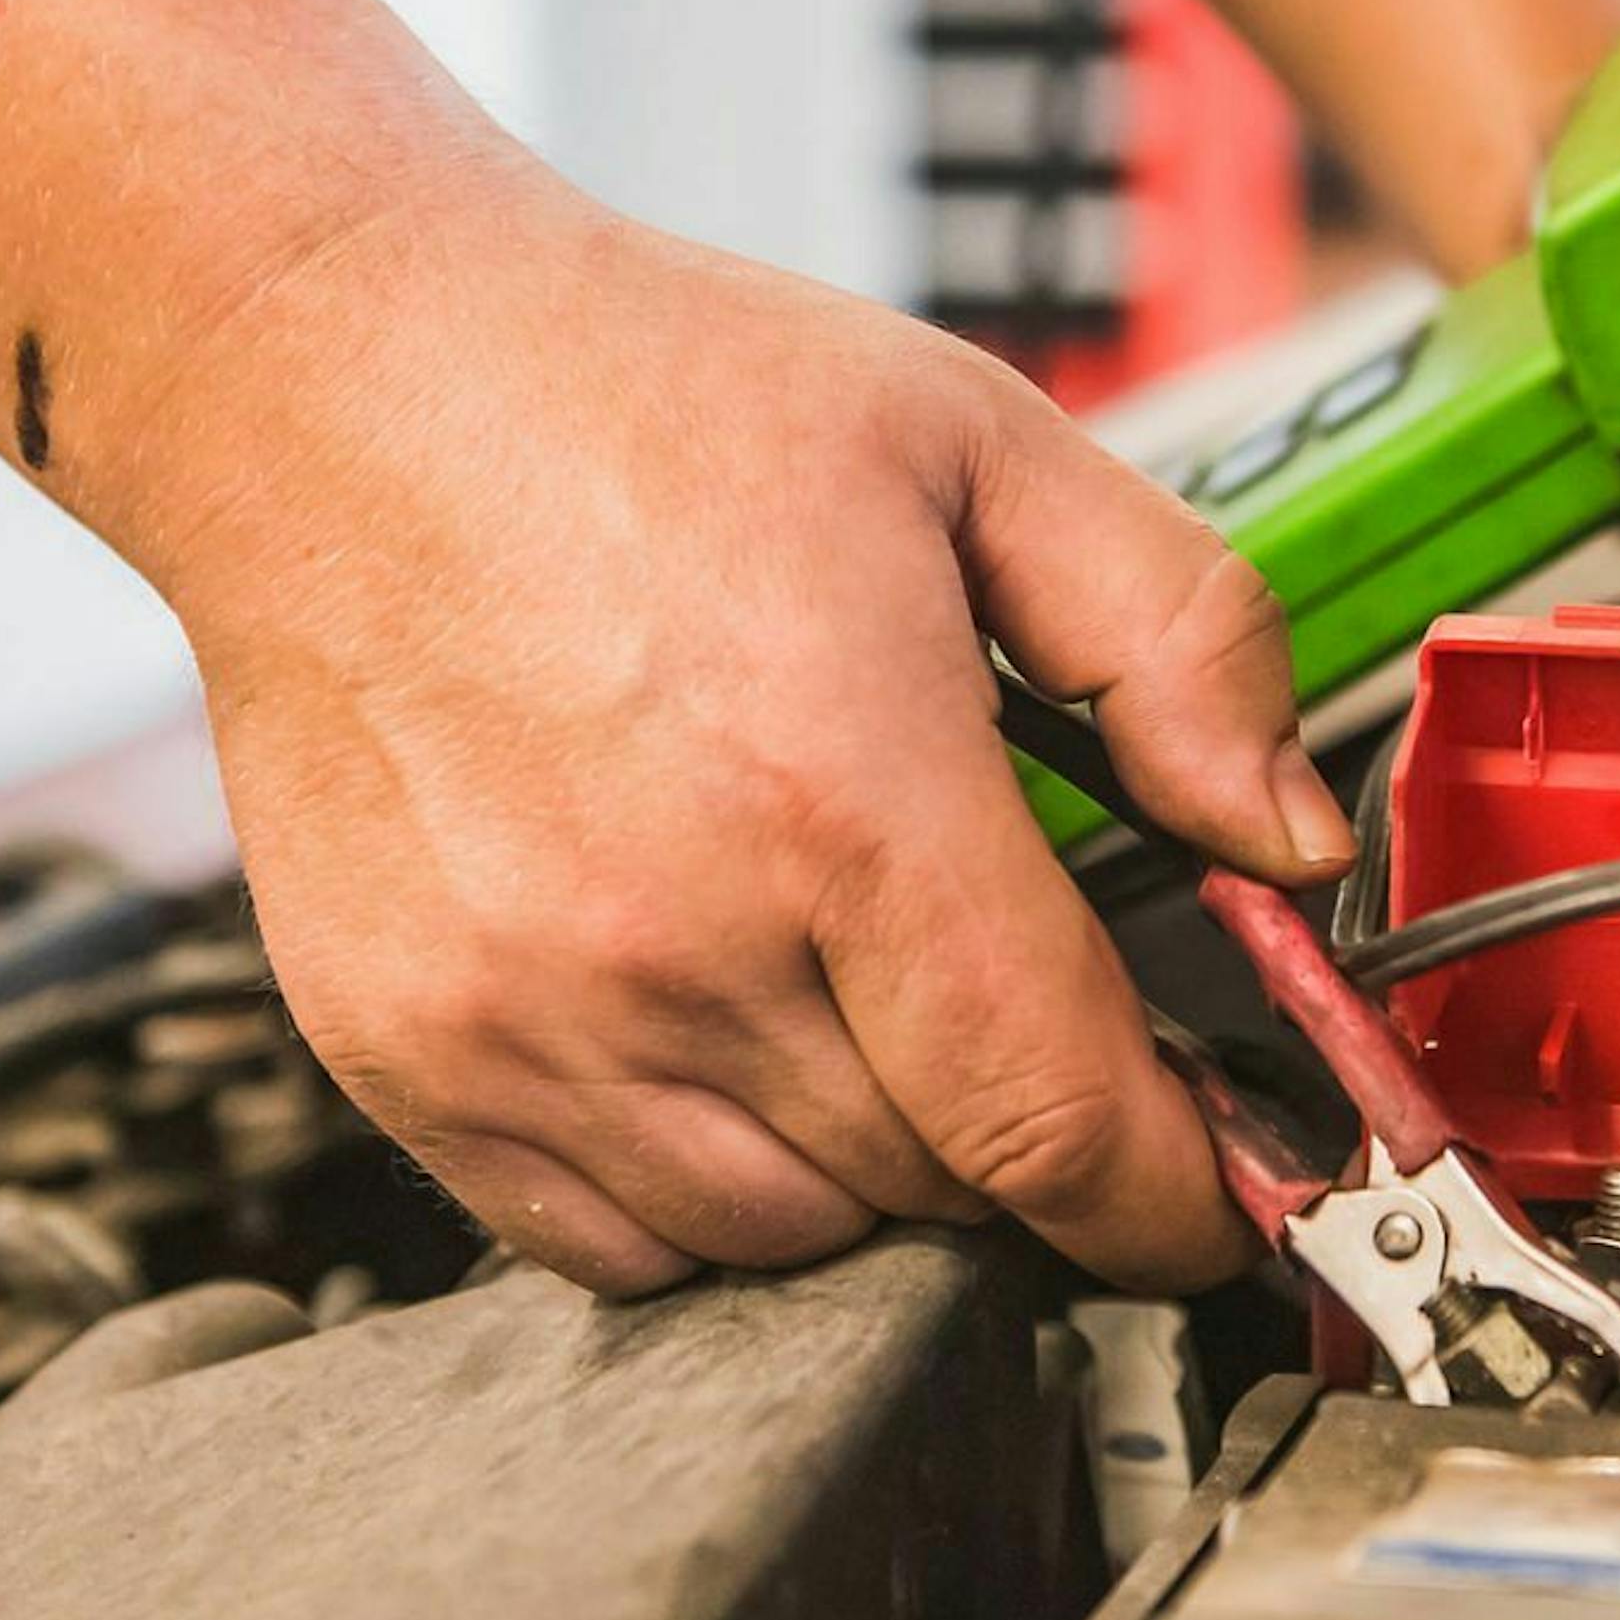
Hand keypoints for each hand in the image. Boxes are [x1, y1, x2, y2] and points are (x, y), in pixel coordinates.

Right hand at [131, 175, 1357, 1296]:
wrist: (328, 375)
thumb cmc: (639, 392)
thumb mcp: (978, 444)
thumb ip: (1181, 640)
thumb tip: (1290, 840)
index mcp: (843, 797)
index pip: (1058, 1124)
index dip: (1171, 1198)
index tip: (1209, 1196)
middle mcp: (674, 942)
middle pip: (940, 1188)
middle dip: (1023, 1129)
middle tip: (1014, 1001)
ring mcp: (520, 1019)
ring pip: (786, 1236)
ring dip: (867, 1160)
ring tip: (846, 980)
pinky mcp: (405, 1053)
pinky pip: (609, 1244)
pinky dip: (699, 1186)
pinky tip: (710, 1026)